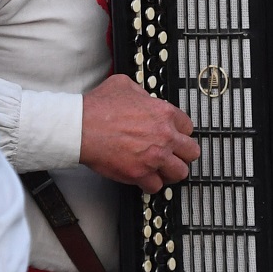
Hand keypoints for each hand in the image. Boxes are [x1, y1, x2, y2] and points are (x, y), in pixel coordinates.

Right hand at [80, 73, 199, 193]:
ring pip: (180, 173)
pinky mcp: (140, 174)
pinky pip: (156, 186)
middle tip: (174, 154)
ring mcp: (154, 157)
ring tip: (162, 169)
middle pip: (191, 152)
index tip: (174, 135)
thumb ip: (141, 93)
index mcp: (163, 113)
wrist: (81, 127)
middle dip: (183, 154)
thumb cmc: (97, 108)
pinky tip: (145, 178)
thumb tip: (144, 98)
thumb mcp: (124, 85)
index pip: (188, 127)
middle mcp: (164, 136)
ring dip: (171, 171)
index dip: (180, 132)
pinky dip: (151, 184)